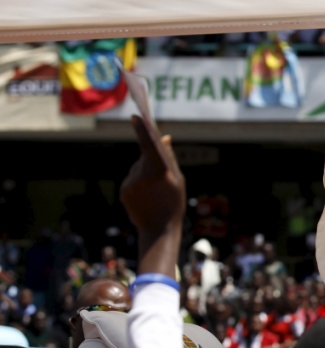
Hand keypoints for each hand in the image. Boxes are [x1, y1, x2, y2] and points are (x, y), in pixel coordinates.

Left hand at [120, 115, 184, 275]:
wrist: (159, 230)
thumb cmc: (174, 203)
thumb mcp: (178, 179)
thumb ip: (169, 157)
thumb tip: (164, 138)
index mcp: (158, 171)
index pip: (148, 144)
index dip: (142, 129)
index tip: (136, 116)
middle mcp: (141, 174)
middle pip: (144, 157)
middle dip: (151, 161)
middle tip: (162, 179)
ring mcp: (130, 183)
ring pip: (137, 169)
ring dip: (145, 174)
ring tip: (155, 193)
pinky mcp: (123, 191)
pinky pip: (131, 180)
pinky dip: (138, 184)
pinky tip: (146, 197)